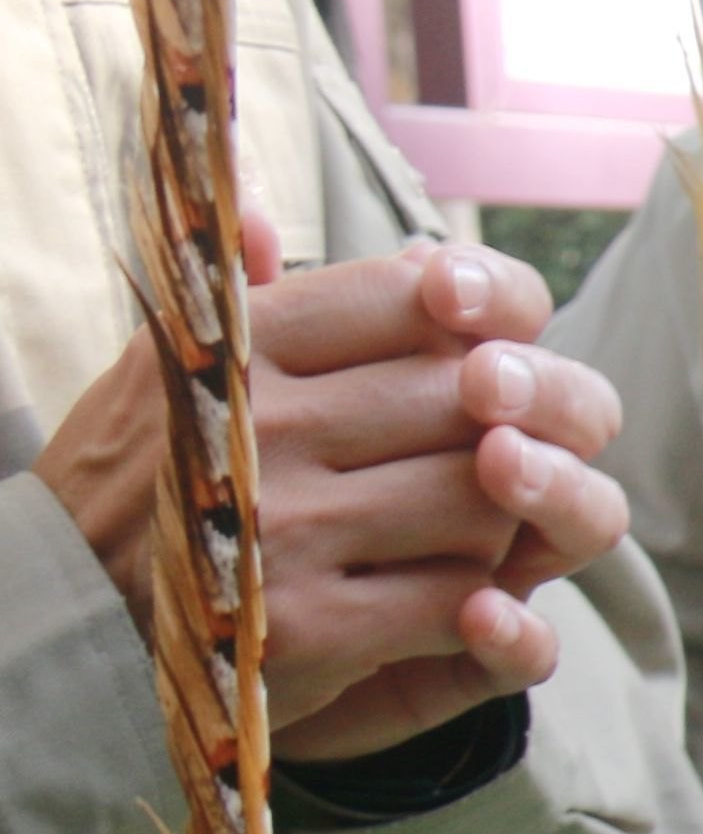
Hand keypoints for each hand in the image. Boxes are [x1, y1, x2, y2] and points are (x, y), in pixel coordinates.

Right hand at [31, 222, 630, 759]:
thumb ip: (249, 292)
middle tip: (490, 452)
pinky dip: (476, 601)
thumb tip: (276, 208)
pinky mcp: (316, 625)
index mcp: (241, 343)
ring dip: (494, 519)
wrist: (69, 617)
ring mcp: (292, 527)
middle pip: (466, 397)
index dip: (485, 311)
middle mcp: (266, 426)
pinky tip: (444, 598)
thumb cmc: (144, 478)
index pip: (411, 294)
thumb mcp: (173, 361)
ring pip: (480, 498)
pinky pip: (459, 596)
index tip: (491, 345)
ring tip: (463, 525)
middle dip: (501, 428)